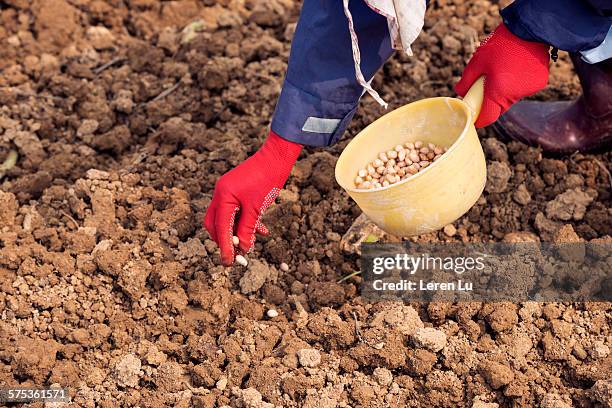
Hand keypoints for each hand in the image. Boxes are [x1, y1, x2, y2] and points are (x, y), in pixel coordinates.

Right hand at [204, 130, 301, 264]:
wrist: (276, 156)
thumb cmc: (267, 179)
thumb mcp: (257, 208)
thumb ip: (247, 229)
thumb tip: (243, 249)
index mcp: (223, 197)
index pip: (220, 228)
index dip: (225, 247)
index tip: (229, 263)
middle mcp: (221, 194)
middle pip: (216, 224)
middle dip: (224, 240)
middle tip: (235, 255)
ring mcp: (228, 191)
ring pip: (227, 219)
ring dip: (237, 232)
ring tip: (250, 244)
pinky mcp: (237, 190)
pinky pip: (236, 211)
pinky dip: (245, 222)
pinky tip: (260, 230)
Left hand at [455, 23, 549, 127]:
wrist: (530, 30)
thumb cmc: (501, 45)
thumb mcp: (477, 61)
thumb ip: (467, 80)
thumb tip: (459, 92)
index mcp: (499, 92)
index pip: (488, 117)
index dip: (480, 119)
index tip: (474, 117)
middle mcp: (515, 95)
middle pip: (499, 108)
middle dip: (491, 102)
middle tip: (486, 86)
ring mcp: (529, 90)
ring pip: (512, 98)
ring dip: (505, 91)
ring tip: (503, 71)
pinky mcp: (539, 83)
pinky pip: (523, 88)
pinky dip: (517, 83)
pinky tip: (516, 68)